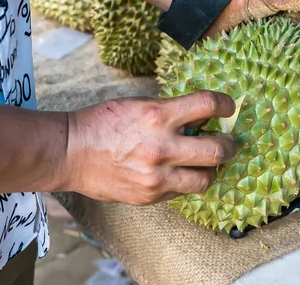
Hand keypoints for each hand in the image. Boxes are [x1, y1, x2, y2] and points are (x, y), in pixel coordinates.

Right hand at [63, 91, 238, 204]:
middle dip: (230, 144)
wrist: (70, 152)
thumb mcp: (138, 105)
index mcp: (158, 115)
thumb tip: (198, 119)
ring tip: (206, 163)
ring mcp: (157, 176)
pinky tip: (177, 172)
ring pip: (206, 178)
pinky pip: (181, 191)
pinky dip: (185, 181)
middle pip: (218, 150)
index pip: (208, 105)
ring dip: (211, 169)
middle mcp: (162, 147)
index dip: (225, 104)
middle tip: (229, 142)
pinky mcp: (150, 196)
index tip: (228, 106)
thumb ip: (169, 112)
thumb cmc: (101, 123)